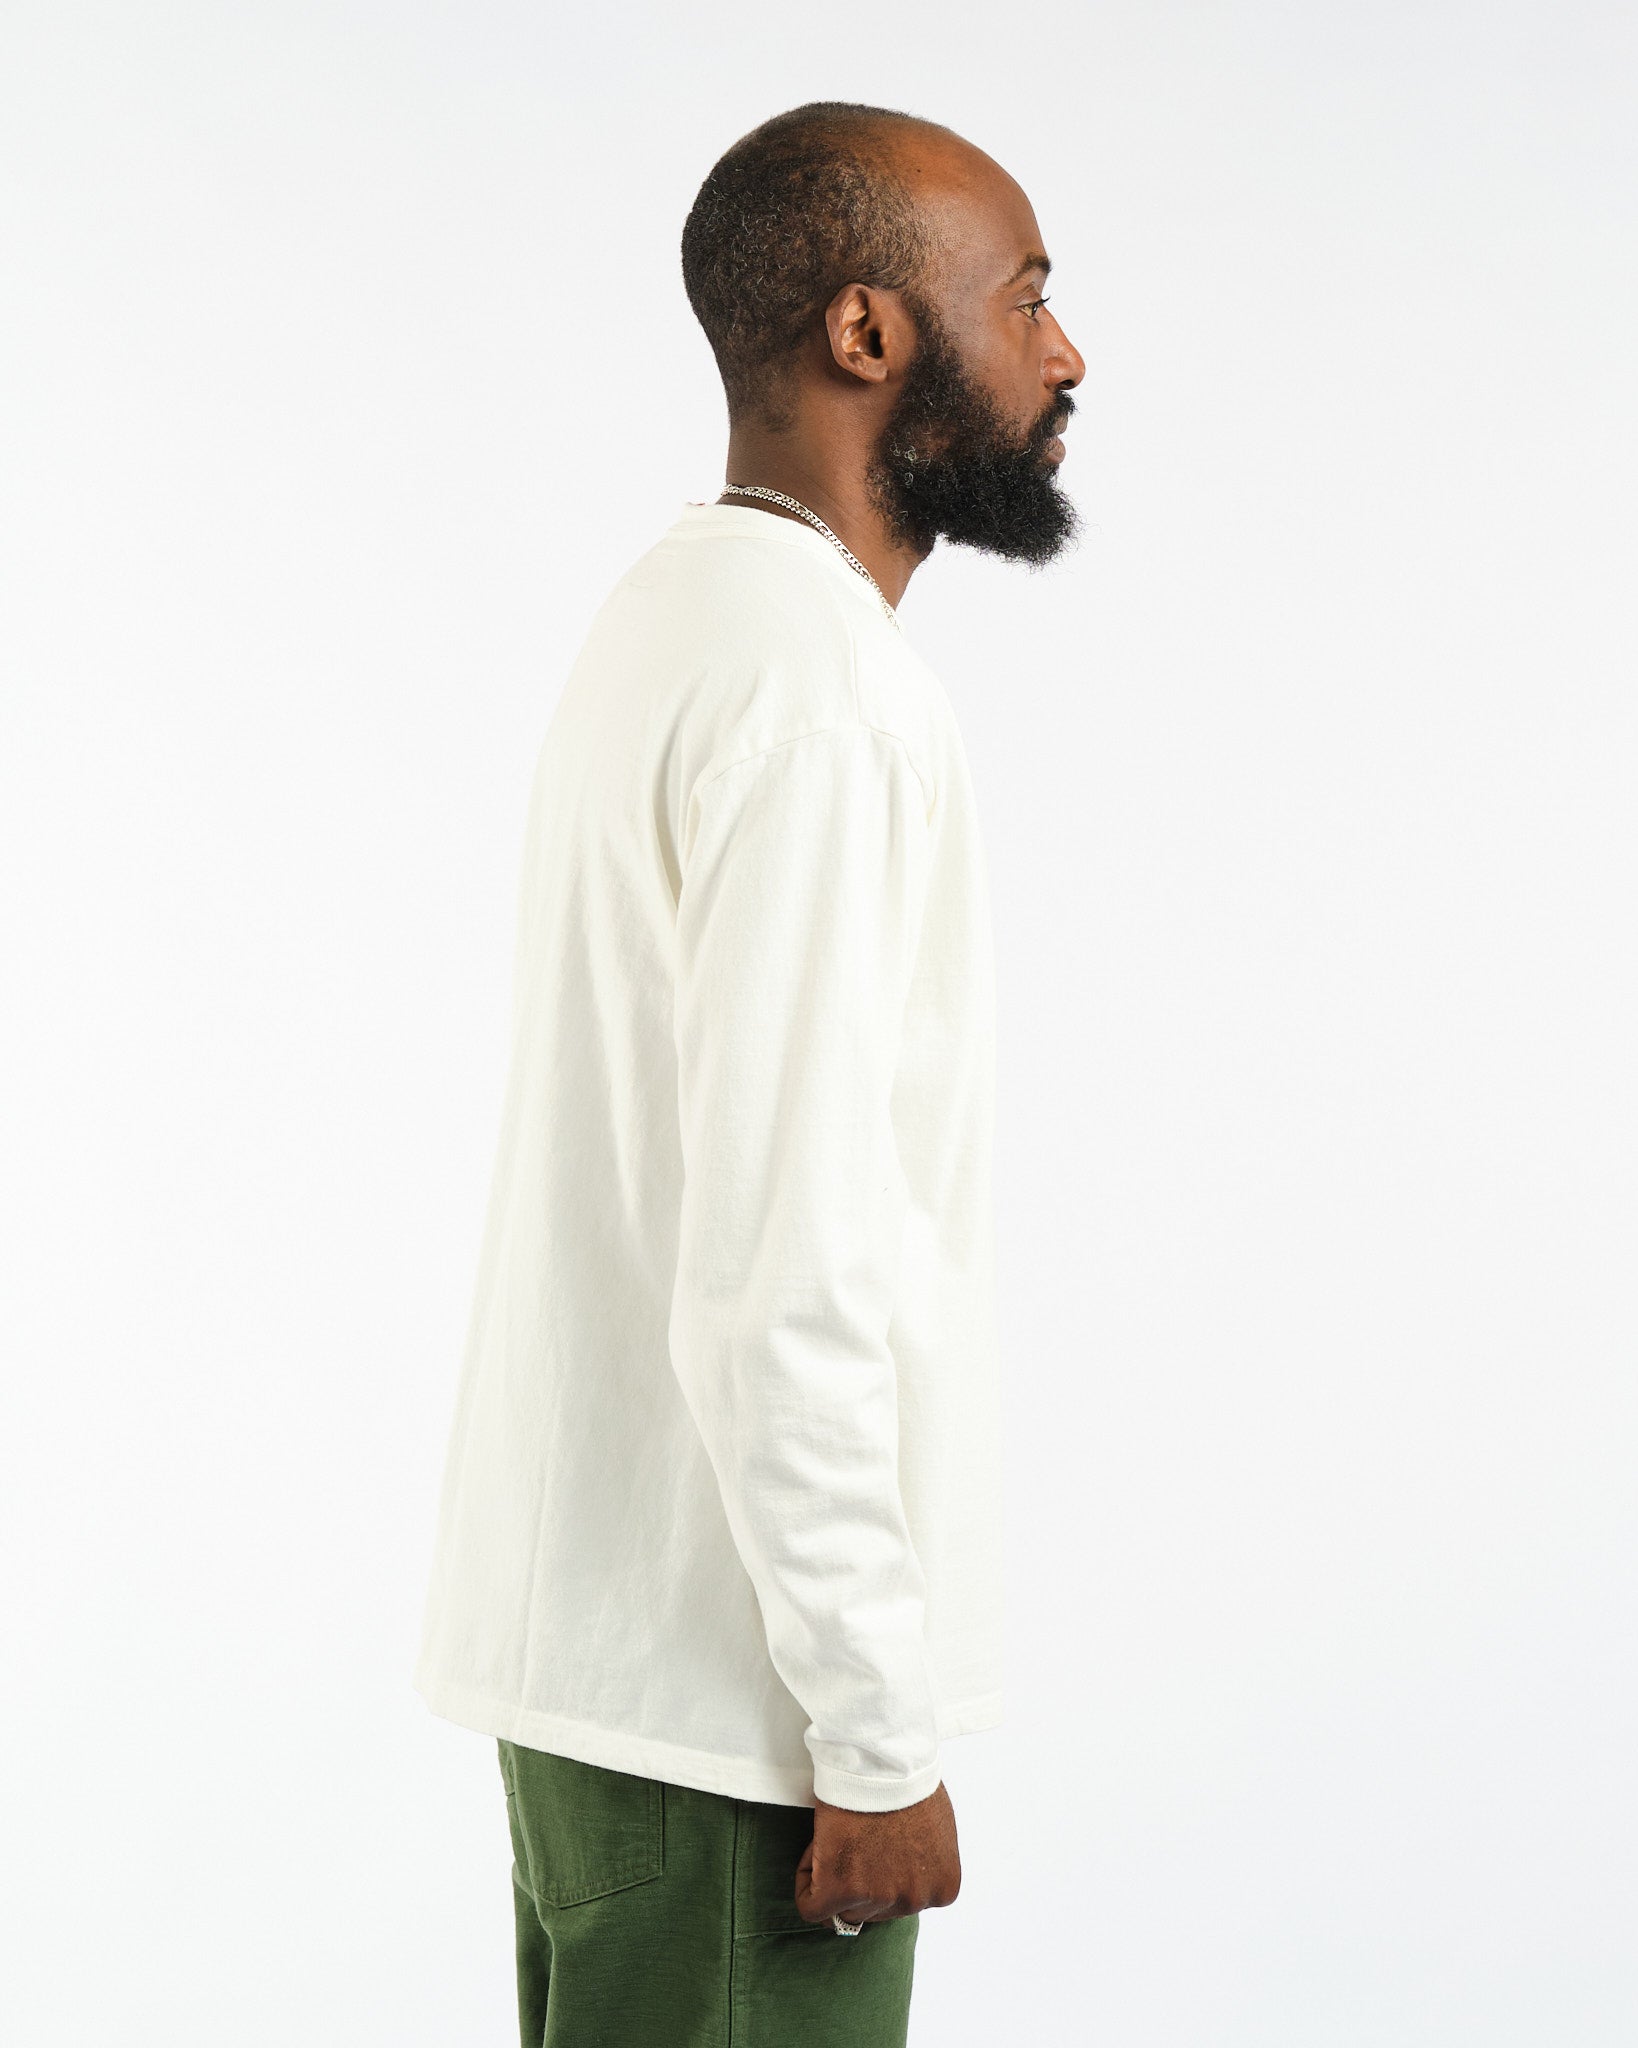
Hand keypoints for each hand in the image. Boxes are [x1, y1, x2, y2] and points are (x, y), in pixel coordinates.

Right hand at [794, 1780, 961, 1924]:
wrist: (884, 1760)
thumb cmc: (908, 1777)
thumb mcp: (936, 1829)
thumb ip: (921, 1863)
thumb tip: (902, 1868)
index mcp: (943, 1887)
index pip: (904, 1903)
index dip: (882, 1871)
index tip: (877, 1841)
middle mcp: (915, 1900)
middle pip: (875, 1911)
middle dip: (860, 1880)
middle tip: (854, 1838)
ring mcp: (880, 1899)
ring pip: (845, 1909)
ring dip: (834, 1879)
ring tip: (838, 1836)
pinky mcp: (843, 1891)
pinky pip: (813, 1907)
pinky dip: (807, 1884)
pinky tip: (815, 1851)